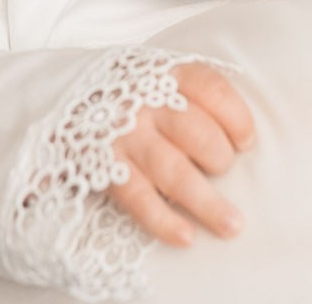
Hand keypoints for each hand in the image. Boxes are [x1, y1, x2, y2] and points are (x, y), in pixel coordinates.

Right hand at [108, 64, 254, 247]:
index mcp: (167, 74)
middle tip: (222, 169)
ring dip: (207, 203)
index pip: (213, 90)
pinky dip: (163, 220)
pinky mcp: (104, 166)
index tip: (246, 142)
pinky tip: (186, 237)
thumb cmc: (134, 94)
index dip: (238, 119)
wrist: (66, 94)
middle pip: (199, 133)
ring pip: (174, 171)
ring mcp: (125, 135)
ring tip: (232, 226)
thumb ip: (197, 95)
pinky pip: (138, 198)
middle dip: (220, 158)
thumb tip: (245, 135)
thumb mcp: (162, 76)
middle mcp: (146, 102)